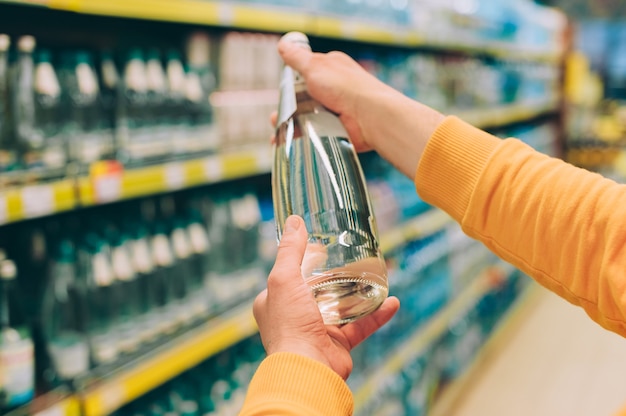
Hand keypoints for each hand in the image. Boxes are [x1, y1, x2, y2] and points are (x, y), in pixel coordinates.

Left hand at [253, 215, 399, 379]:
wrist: (307, 369)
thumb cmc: (290, 325)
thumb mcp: (283, 279)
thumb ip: (289, 251)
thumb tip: (294, 221)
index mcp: (274, 302)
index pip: (288, 276)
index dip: (302, 261)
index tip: (321, 247)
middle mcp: (294, 317)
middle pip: (316, 290)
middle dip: (334, 276)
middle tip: (352, 258)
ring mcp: (317, 331)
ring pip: (341, 307)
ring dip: (359, 294)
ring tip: (375, 277)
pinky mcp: (338, 344)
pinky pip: (360, 326)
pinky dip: (377, 314)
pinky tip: (391, 302)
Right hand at [276, 36, 444, 178]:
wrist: (371, 116)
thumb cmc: (346, 87)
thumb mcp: (315, 66)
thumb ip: (298, 58)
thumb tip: (284, 45)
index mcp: (331, 69)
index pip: (306, 72)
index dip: (292, 82)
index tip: (282, 91)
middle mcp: (334, 89)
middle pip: (304, 98)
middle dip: (288, 108)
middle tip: (276, 117)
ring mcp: (336, 110)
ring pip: (308, 117)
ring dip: (292, 124)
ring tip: (278, 132)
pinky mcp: (338, 129)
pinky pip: (316, 132)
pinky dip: (304, 136)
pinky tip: (290, 141)